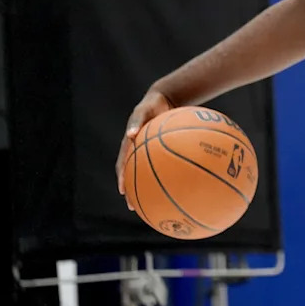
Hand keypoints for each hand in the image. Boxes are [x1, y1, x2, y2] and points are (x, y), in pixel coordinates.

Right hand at [116, 90, 174, 209]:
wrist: (163, 100)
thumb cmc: (151, 104)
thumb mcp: (142, 110)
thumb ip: (137, 121)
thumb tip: (131, 135)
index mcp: (130, 146)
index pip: (122, 166)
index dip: (122, 179)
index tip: (123, 192)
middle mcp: (138, 152)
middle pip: (133, 175)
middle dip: (133, 190)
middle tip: (134, 205)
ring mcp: (150, 152)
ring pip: (149, 173)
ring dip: (151, 187)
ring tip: (157, 201)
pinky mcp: (162, 151)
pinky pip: (166, 165)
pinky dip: (171, 174)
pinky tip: (182, 183)